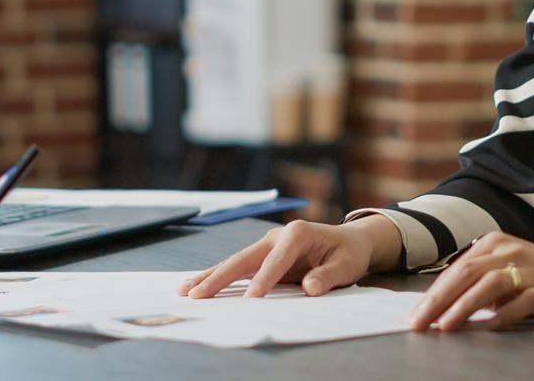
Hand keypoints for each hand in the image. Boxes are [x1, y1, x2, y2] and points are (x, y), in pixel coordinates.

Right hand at [177, 217, 400, 298]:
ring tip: (185, 290)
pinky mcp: (262, 256)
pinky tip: (197, 284)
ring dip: (210, 277)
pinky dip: (217, 276)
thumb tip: (310, 288)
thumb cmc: (347, 253)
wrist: (348, 242)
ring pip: (234, 262)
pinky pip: (237, 267)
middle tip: (198, 294)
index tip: (250, 300)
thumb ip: (328, 276)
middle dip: (220, 277)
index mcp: (298, 233)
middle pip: (244, 258)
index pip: (277, 259)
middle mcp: (276, 236)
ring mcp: (266, 245)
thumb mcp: (346, 265)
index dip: (264, 280)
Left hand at [406, 233, 533, 331]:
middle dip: (438, 301)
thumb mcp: (502, 267)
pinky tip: (488, 328)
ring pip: (490, 285)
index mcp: (493, 242)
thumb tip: (438, 303)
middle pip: (467, 274)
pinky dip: (503, 315)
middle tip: (419, 323)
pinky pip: (522, 302)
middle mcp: (509, 251)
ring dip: (464, 307)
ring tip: (445, 327)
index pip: (456, 269)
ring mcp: (529, 269)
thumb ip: (474, 280)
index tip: (415, 316)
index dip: (433, 294)